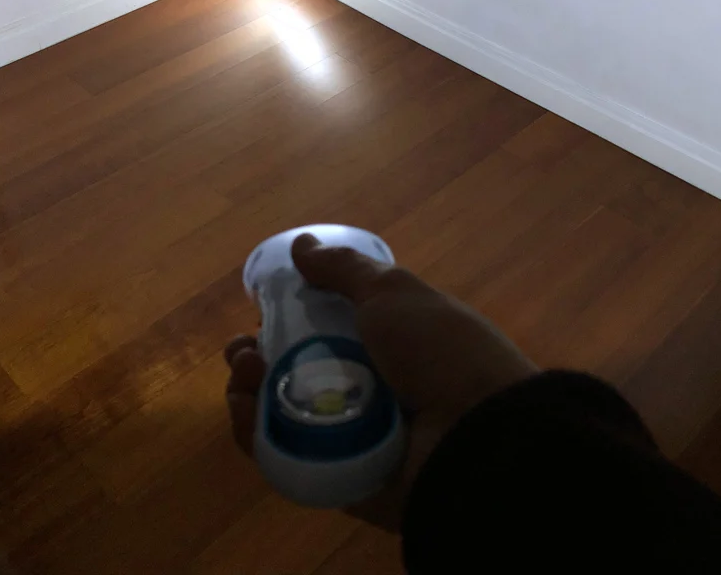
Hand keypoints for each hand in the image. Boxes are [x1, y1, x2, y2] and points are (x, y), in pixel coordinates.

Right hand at [225, 233, 537, 528]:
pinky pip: (282, 456)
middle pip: (291, 372)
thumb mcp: (392, 292)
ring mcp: (346, 435)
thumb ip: (344, 270)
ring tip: (245, 374)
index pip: (320, 330)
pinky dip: (255, 434)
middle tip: (246, 353)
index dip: (286, 318)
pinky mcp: (332, 477)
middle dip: (255, 357)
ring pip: (279, 413)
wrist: (475, 434)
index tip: (264, 310)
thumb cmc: (436, 349)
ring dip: (249, 390)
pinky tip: (246, 409)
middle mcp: (361, 387)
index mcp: (380, 343)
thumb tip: (302, 244)